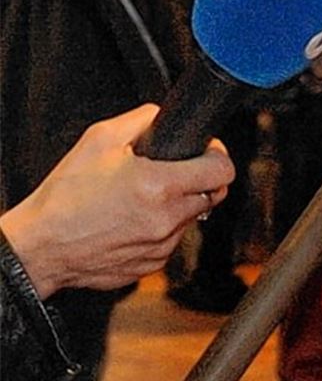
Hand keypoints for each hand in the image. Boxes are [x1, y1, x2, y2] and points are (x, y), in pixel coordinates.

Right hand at [0, 104, 234, 298]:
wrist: (40, 246)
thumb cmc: (65, 197)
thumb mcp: (99, 139)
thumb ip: (141, 119)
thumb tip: (163, 115)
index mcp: (160, 186)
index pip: (222, 170)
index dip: (217, 155)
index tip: (207, 151)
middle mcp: (167, 218)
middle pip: (213, 194)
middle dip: (200, 179)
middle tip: (176, 171)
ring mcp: (162, 245)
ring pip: (192, 218)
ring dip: (179, 205)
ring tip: (144, 198)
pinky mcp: (152, 265)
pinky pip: (171, 240)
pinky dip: (161, 228)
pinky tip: (133, 220)